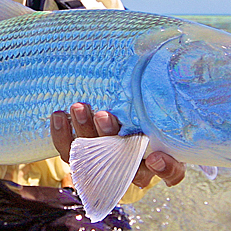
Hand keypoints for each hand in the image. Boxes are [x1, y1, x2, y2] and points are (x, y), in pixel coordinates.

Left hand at [50, 103, 185, 188]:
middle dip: (110, 137)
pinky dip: (62, 135)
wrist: (119, 117)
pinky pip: (69, 152)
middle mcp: (132, 167)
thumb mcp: (158, 112)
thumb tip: (152, 58)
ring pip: (93, 157)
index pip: (170, 172)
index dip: (164, 168)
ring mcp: (104, 165)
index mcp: (159, 160)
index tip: (155, 158)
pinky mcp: (82, 160)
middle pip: (123, 162)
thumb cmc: (146, 116)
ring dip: (84, 132)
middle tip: (104, 116)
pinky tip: (59, 116)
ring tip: (79, 108)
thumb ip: (159, 100)